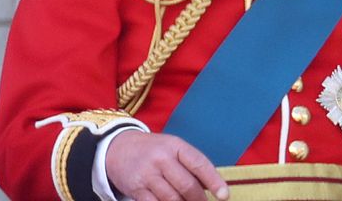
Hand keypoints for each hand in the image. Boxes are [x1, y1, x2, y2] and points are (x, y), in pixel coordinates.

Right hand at [106, 130, 228, 200]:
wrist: (117, 147)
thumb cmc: (152, 150)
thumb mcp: (172, 148)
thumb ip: (191, 165)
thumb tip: (214, 189)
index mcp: (174, 146)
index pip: (198, 163)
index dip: (214, 181)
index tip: (224, 196)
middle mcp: (160, 158)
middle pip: (187, 186)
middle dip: (199, 200)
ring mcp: (147, 173)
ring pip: (173, 199)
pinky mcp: (136, 188)